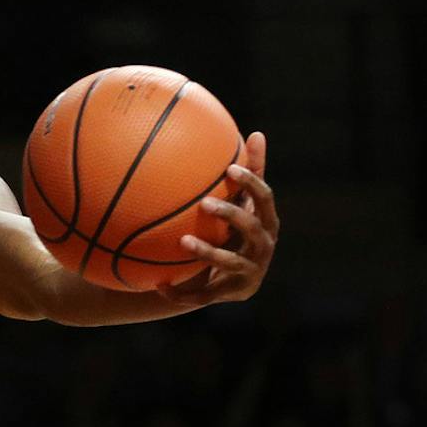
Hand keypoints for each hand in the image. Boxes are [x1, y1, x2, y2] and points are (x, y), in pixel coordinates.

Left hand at [158, 132, 276, 305]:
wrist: (232, 280)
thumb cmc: (237, 231)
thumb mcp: (243, 203)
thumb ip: (251, 172)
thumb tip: (257, 133)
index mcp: (267, 221)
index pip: (264, 198)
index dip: (250, 183)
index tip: (230, 169)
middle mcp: (264, 247)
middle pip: (251, 228)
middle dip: (230, 215)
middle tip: (205, 203)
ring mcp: (250, 272)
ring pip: (229, 262)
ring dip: (207, 252)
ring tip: (183, 242)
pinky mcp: (232, 293)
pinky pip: (205, 294)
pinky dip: (182, 292)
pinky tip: (159, 286)